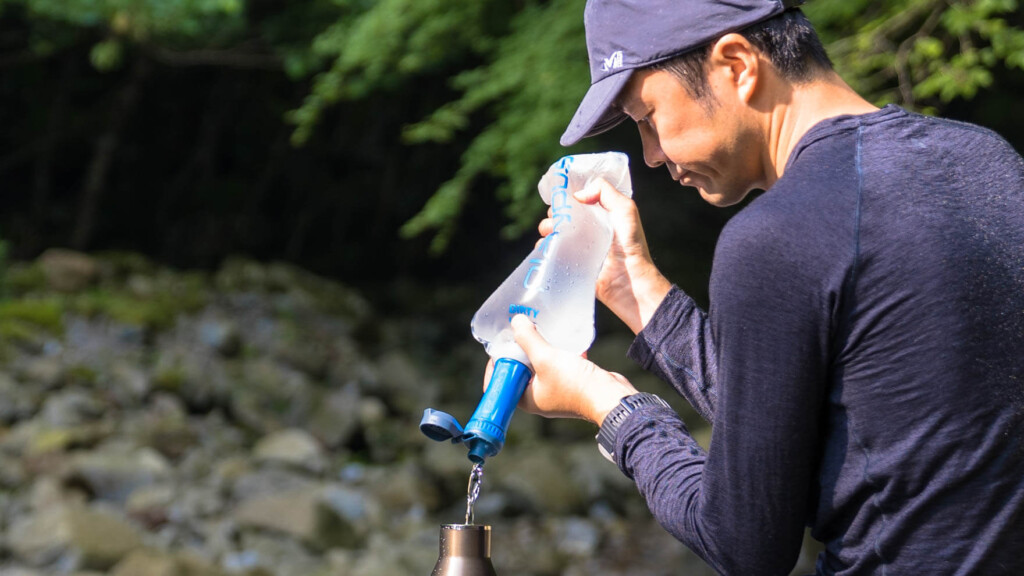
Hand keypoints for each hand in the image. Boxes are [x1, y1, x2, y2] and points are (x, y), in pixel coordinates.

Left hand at [497, 314, 636, 425]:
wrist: (611, 397)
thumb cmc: (576, 384)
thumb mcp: (546, 358)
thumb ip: (528, 339)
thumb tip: (515, 321)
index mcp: (526, 399)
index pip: (500, 383)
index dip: (497, 363)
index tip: (502, 344)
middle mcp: (538, 397)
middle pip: (519, 371)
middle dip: (520, 351)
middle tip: (521, 331)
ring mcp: (556, 391)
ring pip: (540, 366)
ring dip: (540, 349)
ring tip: (539, 330)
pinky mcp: (572, 383)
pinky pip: (559, 365)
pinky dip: (559, 352)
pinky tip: (564, 338)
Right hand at [538, 178, 671, 333]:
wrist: (628, 279)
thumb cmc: (630, 243)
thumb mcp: (625, 209)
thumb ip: (604, 191)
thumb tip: (577, 195)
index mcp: (600, 215)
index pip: (578, 201)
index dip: (566, 197)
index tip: (559, 197)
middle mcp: (588, 229)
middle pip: (563, 216)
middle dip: (554, 214)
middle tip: (554, 219)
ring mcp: (578, 247)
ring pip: (554, 232)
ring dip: (546, 229)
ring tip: (548, 232)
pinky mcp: (571, 263)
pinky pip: (552, 252)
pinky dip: (544, 247)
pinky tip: (544, 246)